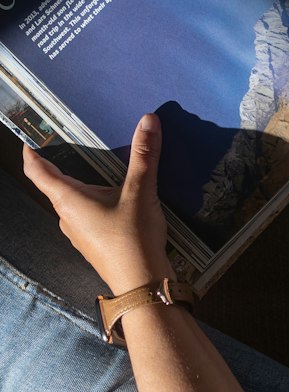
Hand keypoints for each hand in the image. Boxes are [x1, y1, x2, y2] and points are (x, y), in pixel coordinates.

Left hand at [22, 113, 173, 293]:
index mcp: (70, 201)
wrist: (141, 281)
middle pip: (57, 185)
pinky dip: (93, 197)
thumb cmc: (132, 236)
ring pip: (73, 199)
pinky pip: (86, 212)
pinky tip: (114, 195)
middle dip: (61, 164)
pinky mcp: (92, 240)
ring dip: (81, 182)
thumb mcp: (141, 191)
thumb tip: (148, 119)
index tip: (29, 139)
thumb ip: (144, 155)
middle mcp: (67, 216)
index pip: (40, 174)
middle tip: (71, 141)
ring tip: (98, 164)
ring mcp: (78, 231)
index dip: (32, 155)